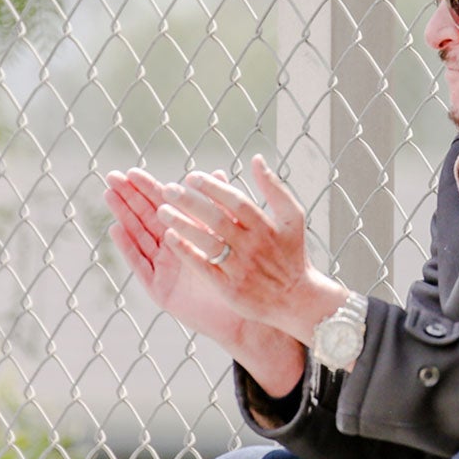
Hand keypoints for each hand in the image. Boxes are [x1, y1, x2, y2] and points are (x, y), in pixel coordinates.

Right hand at [104, 166, 245, 345]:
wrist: (243, 314)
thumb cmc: (239, 275)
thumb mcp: (227, 237)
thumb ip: (218, 207)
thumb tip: (218, 172)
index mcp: (188, 235)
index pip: (165, 207)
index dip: (148, 189)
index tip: (131, 171)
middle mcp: (172, 250)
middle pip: (146, 218)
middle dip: (129, 197)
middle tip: (112, 177)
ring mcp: (164, 269)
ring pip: (139, 237)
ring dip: (124, 216)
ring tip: (109, 195)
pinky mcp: (160, 289)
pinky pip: (141, 265)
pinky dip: (128, 248)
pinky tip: (115, 230)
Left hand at [152, 154, 343, 343]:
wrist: (296, 299)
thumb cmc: (292, 254)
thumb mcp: (293, 218)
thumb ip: (275, 188)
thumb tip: (257, 159)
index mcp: (267, 227)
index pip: (236, 202)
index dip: (213, 187)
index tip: (191, 176)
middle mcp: (253, 246)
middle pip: (217, 219)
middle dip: (191, 202)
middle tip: (168, 189)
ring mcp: (240, 267)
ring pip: (207, 242)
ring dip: (183, 225)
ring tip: (162, 210)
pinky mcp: (229, 288)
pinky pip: (204, 267)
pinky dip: (186, 252)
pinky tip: (170, 238)